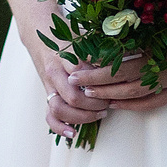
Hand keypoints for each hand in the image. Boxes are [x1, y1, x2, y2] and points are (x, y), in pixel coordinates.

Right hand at [20, 21, 113, 140]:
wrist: (39, 34)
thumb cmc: (67, 36)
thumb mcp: (84, 36)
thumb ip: (100, 49)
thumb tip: (127, 56)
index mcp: (65, 56)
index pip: (83, 74)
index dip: (101, 84)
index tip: (115, 85)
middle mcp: (55, 72)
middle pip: (73, 96)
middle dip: (94, 104)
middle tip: (109, 102)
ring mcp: (49, 85)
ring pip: (59, 108)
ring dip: (81, 116)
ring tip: (99, 114)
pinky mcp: (47, 94)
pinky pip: (49, 116)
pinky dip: (60, 127)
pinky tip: (73, 133)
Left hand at [73, 28, 166, 117]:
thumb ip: (141, 20)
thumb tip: (103, 23)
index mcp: (164, 49)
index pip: (124, 66)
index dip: (99, 70)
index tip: (77, 68)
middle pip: (128, 83)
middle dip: (99, 85)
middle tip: (75, 83)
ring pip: (140, 95)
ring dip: (113, 97)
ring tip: (90, 95)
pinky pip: (156, 103)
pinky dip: (135, 105)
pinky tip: (117, 104)